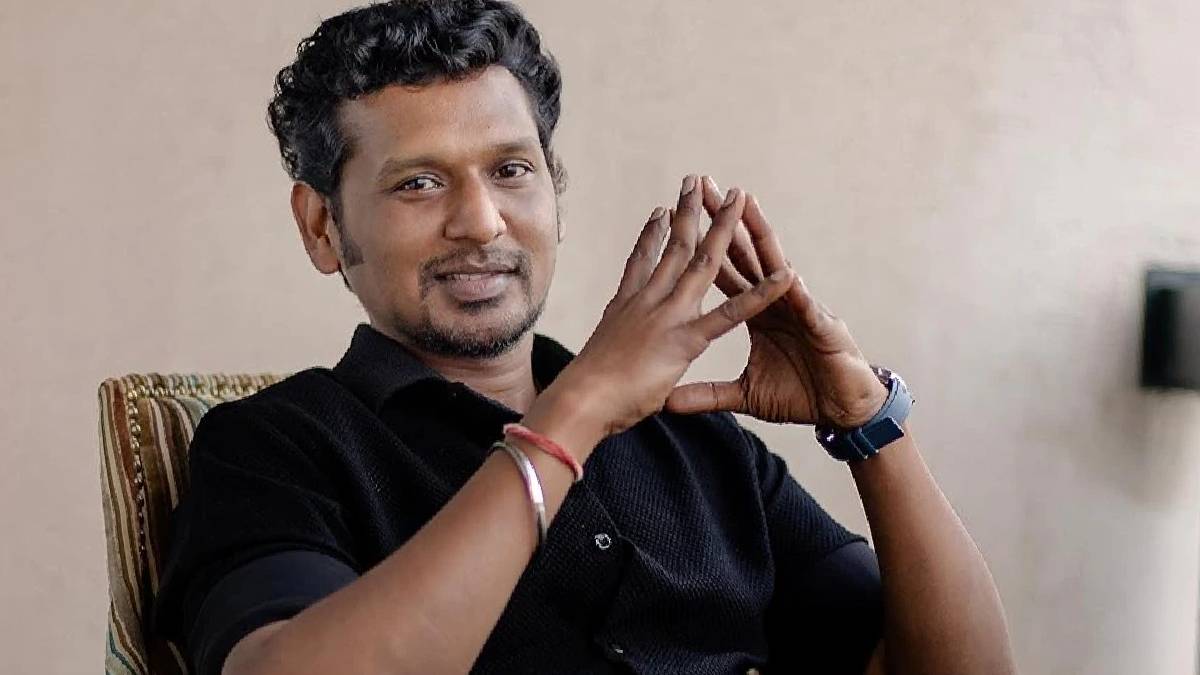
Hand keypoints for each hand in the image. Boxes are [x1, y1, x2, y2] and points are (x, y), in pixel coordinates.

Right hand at [548, 175, 794, 439]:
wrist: (581, 400)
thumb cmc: (585, 394)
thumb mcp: (599, 366)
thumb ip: (612, 355)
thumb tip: (606, 361)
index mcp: (625, 308)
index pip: (640, 264)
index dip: (650, 236)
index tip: (659, 211)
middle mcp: (647, 301)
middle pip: (672, 248)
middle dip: (686, 213)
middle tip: (695, 182)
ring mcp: (668, 315)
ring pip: (703, 262)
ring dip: (723, 227)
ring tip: (737, 196)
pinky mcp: (687, 339)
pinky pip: (733, 312)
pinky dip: (762, 293)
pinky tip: (785, 274)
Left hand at [663, 177, 888, 428]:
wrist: (843, 412)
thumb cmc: (801, 396)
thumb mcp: (746, 394)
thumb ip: (707, 394)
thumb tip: (667, 401)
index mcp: (756, 313)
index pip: (722, 273)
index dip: (699, 247)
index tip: (675, 220)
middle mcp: (776, 302)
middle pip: (744, 255)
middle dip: (723, 221)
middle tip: (702, 187)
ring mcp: (799, 309)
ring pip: (775, 266)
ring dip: (761, 236)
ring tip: (746, 205)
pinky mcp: (821, 327)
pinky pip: (806, 306)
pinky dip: (795, 291)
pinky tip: (787, 274)